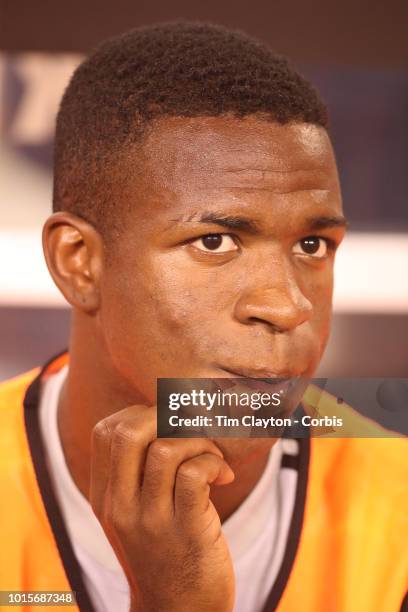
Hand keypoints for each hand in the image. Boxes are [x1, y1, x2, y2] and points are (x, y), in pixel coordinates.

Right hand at [90, 405, 235, 611]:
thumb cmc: (164, 553)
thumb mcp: (134, 515)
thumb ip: (136, 474)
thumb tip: (163, 420)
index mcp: (105, 497)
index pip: (104, 431)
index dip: (138, 413)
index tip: (166, 424)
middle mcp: (120, 506)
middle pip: (129, 432)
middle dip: (165, 416)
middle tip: (190, 430)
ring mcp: (151, 521)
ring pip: (166, 449)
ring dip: (199, 441)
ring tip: (213, 457)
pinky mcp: (186, 531)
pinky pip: (195, 474)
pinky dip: (214, 463)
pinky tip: (224, 477)